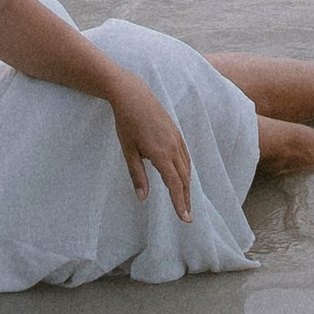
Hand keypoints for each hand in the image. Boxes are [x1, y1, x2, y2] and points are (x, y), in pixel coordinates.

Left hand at [107, 75, 193, 221]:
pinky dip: (186, 171)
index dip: (180, 203)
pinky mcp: (176, 133)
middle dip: (186, 199)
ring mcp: (176, 139)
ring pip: (187, 168)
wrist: (133, 94)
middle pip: (184, 179)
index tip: (185, 219)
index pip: (175, 184)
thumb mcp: (128, 151)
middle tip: (187, 217)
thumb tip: (143, 198)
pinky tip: (183, 177)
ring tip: (185, 200)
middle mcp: (173, 147)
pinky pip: (185, 156)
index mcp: (160, 154)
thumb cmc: (127, 123)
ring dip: (187, 186)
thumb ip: (137, 175)